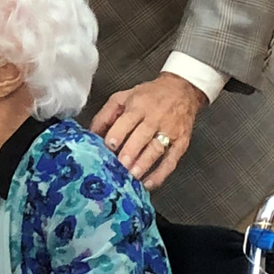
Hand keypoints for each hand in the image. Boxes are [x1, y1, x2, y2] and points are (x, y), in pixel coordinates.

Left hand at [90, 72, 206, 190]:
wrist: (182, 90)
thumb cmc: (149, 95)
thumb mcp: (124, 97)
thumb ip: (106, 115)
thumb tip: (91, 134)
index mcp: (139, 105)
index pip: (127, 121)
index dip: (117, 134)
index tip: (109, 146)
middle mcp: (155, 118)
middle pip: (142, 136)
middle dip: (130, 152)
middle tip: (119, 166)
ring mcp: (170, 131)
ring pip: (156, 150)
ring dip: (143, 164)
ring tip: (132, 176)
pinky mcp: (181, 143)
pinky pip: (171, 161)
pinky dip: (161, 174)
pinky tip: (149, 183)